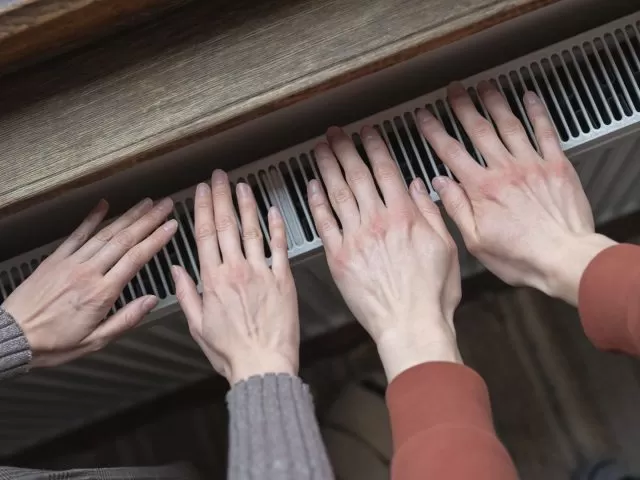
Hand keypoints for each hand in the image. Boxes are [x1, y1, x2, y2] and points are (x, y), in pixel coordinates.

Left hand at [2, 198, 176, 366]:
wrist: (11, 337)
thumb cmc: (53, 343)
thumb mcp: (95, 341)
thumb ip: (126, 319)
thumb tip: (151, 301)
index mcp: (101, 293)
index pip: (136, 259)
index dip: (156, 240)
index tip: (171, 227)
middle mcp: (88, 272)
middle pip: (125, 240)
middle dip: (149, 220)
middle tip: (165, 206)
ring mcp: (71, 263)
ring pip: (105, 234)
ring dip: (128, 216)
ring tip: (146, 203)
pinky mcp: (55, 259)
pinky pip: (76, 235)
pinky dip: (91, 218)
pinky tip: (103, 205)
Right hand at [172, 170, 298, 384]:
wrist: (263, 365)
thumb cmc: (231, 351)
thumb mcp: (198, 325)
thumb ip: (186, 294)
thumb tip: (175, 270)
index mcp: (213, 280)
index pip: (204, 234)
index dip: (203, 208)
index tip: (202, 191)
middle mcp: (236, 271)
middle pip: (226, 226)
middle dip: (221, 197)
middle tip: (220, 177)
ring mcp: (261, 273)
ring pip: (252, 231)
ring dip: (246, 205)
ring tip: (243, 186)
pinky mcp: (283, 280)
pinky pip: (279, 248)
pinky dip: (276, 227)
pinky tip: (272, 211)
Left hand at [308, 126, 461, 381]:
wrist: (410, 324)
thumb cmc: (431, 294)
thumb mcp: (446, 248)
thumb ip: (430, 213)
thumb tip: (420, 187)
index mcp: (405, 216)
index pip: (386, 171)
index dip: (374, 147)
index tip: (367, 134)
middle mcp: (377, 221)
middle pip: (357, 176)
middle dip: (345, 150)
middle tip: (335, 133)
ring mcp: (355, 238)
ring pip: (337, 194)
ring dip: (327, 168)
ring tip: (320, 150)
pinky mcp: (339, 257)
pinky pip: (324, 224)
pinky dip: (317, 203)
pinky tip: (311, 187)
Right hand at [417, 81, 615, 305]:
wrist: (564, 259)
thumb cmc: (522, 257)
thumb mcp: (476, 241)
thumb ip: (457, 209)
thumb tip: (440, 184)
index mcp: (482, 189)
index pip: (451, 153)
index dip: (434, 131)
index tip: (424, 117)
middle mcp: (505, 170)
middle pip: (479, 130)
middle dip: (463, 107)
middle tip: (453, 90)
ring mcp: (532, 164)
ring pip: (510, 125)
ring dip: (495, 102)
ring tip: (485, 86)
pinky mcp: (556, 165)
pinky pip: (545, 132)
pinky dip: (537, 112)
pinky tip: (529, 98)